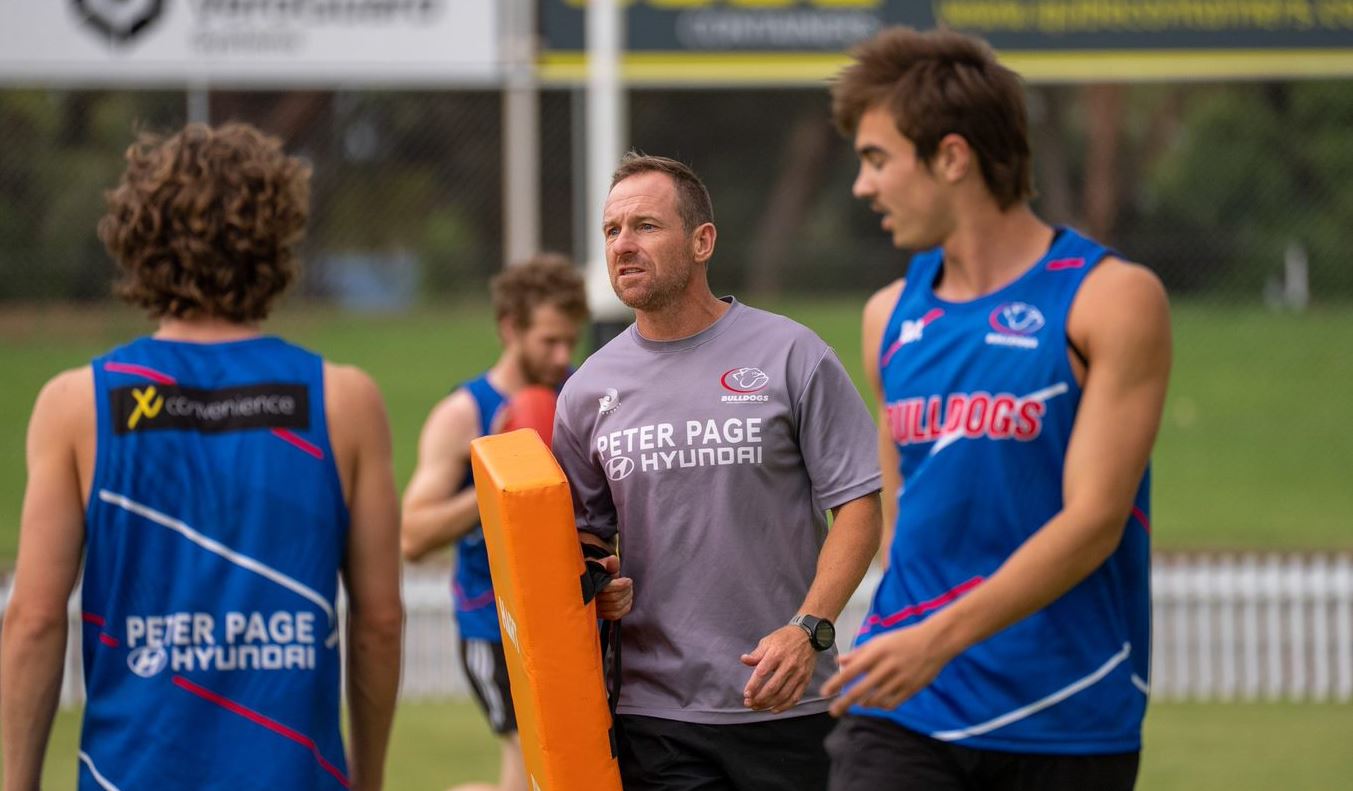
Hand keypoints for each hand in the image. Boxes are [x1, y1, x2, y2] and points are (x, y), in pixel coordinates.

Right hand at [594, 554, 632, 620]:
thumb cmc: (597, 574)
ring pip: (616, 607)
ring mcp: (595, 608)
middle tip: (629, 584)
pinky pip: (615, 615)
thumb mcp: (602, 566)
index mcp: (591, 585)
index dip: (621, 585)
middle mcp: (591, 598)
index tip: (628, 580)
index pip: (607, 588)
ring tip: (629, 591)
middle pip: (614, 598)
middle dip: (626, 590)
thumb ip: (609, 564)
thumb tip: (613, 559)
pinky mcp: (600, 615)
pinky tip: (627, 601)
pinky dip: (625, 608)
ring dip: (627, 598)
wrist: (590, 584)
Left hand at [740, 625, 817, 713]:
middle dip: (759, 699)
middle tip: (749, 704)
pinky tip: (774, 709)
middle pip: (772, 687)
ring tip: (758, 707)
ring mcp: (798, 674)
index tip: (746, 694)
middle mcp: (788, 665)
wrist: (809, 635)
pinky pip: (795, 697)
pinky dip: (784, 706)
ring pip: (783, 695)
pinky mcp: (806, 679)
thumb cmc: (785, 638)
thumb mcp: (768, 641)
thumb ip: (756, 654)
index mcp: (776, 654)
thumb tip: (744, 660)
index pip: (762, 673)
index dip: (753, 685)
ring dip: (769, 704)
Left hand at [821, 623, 951, 716]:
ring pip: (875, 700)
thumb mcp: (879, 641)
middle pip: (860, 690)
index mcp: (877, 653)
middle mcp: (887, 667)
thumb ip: (858, 653)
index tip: (824, 692)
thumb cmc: (902, 640)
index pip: (851, 671)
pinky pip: (891, 704)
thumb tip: (839, 661)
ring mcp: (899, 680)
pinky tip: (874, 703)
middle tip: (833, 711)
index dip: (836, 683)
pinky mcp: (911, 689)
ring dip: (862, 704)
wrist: (934, 642)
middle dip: (844, 703)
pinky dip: (880, 706)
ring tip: (857, 703)